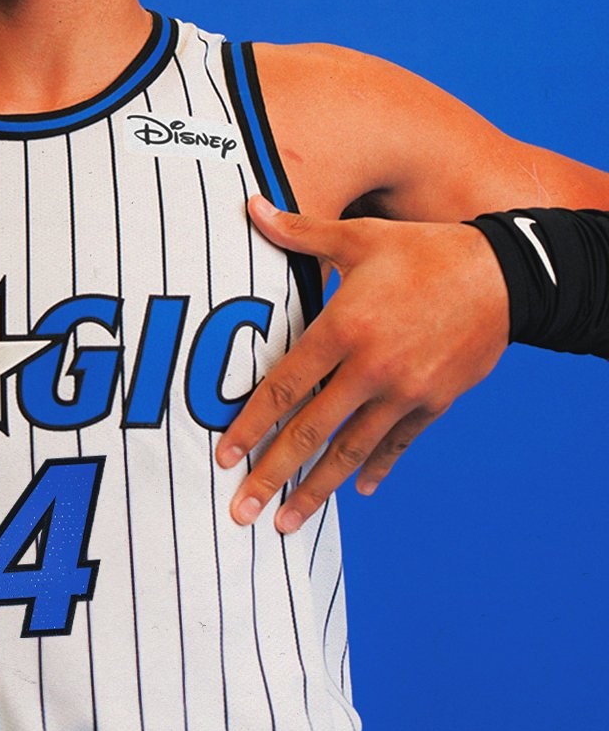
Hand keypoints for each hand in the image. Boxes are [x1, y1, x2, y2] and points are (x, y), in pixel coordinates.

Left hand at [216, 196, 508, 532]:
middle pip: (310, 431)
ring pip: (350, 451)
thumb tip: (250, 206)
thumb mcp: (360, 237)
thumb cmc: (425, 251)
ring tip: (287, 524)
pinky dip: (375, 468)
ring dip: (316, 490)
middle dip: (272, 475)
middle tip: (242, 511)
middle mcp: (371, 368)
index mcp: (344, 328)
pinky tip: (356, 491)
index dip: (251, 424)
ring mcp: (405, 392)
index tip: (224, 456)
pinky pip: (396, 444)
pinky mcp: (434, 403)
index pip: (285, 385)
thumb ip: (300, 232)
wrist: (505, 276)